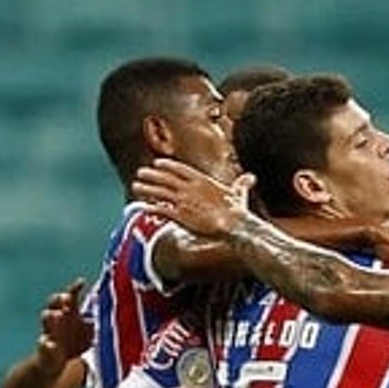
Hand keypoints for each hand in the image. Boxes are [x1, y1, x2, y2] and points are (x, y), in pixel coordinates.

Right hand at [36, 278, 90, 366]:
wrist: (52, 364)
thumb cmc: (70, 345)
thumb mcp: (85, 335)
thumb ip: (92, 326)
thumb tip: (102, 320)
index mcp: (66, 315)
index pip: (68, 299)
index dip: (74, 289)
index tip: (82, 281)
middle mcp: (54, 322)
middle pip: (53, 305)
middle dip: (58, 300)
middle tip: (66, 297)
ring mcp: (48, 334)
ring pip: (46, 322)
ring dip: (50, 317)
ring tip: (55, 314)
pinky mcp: (44, 349)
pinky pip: (43, 345)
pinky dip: (45, 344)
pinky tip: (48, 343)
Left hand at [133, 158, 253, 236]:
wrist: (234, 224)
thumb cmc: (237, 211)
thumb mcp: (238, 193)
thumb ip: (241, 184)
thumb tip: (252, 178)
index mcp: (201, 180)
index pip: (180, 169)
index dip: (167, 165)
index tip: (157, 163)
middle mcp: (189, 188)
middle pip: (165, 178)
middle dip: (152, 174)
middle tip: (141, 172)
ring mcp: (183, 201)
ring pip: (159, 191)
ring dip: (146, 188)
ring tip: (136, 186)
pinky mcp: (180, 215)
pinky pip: (161, 209)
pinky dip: (151, 207)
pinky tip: (143, 206)